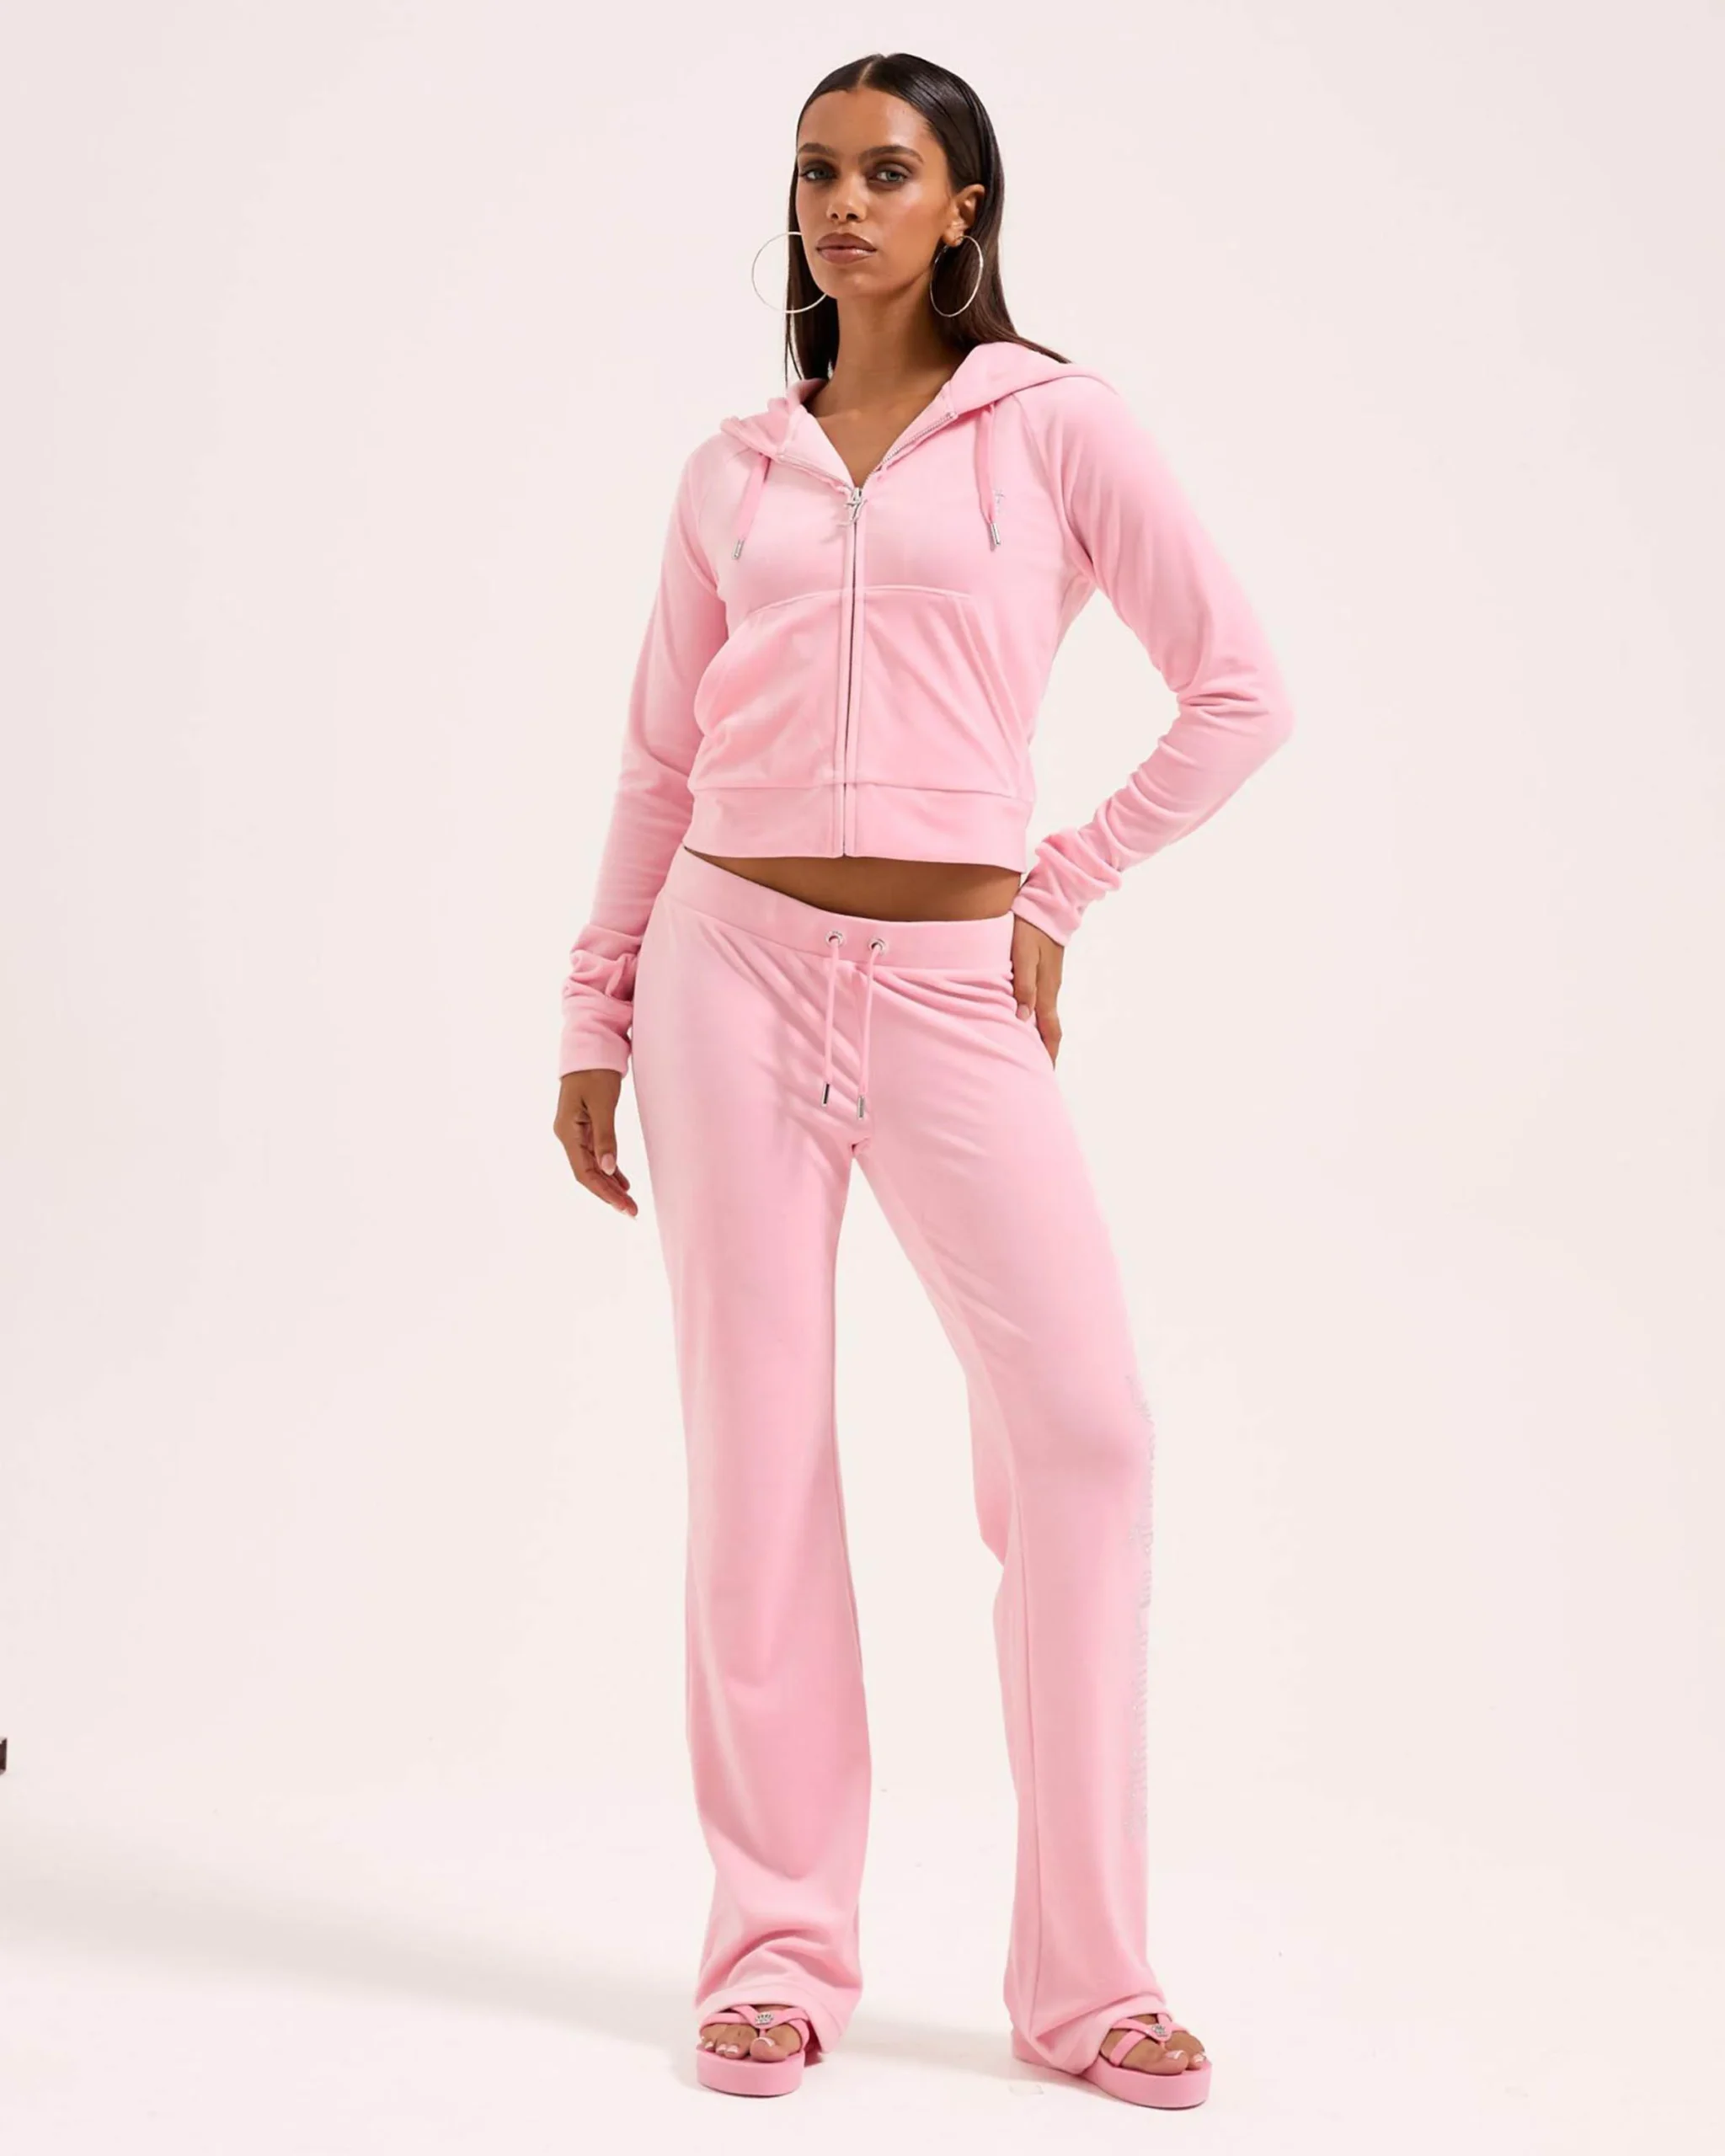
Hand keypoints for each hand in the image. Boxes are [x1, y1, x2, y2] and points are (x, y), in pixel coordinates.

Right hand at [554, 1069, 638, 1215]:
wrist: (590, 1046)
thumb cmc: (596, 1071)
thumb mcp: (603, 1104)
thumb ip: (606, 1137)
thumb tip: (609, 1169)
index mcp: (567, 1131)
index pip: (584, 1172)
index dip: (604, 1192)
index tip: (624, 1207)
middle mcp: (568, 1135)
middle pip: (588, 1173)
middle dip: (609, 1194)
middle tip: (632, 1212)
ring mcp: (575, 1131)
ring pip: (593, 1165)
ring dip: (610, 1184)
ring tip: (629, 1202)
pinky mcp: (585, 1126)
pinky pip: (596, 1154)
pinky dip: (610, 1168)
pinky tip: (622, 1181)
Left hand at [1009, 914, 1063, 1068]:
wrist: (1048, 905)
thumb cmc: (1031, 928)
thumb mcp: (1023, 956)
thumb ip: (1023, 985)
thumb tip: (1023, 1018)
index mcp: (1047, 989)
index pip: (1050, 1030)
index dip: (1048, 1053)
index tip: (1045, 1073)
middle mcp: (1051, 989)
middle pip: (1051, 1027)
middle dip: (1046, 1051)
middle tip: (1039, 1071)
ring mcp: (1049, 981)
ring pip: (1045, 1016)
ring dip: (1040, 1035)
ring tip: (1030, 1052)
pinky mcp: (1045, 972)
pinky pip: (1041, 1002)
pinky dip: (1036, 1018)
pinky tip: (1026, 1021)